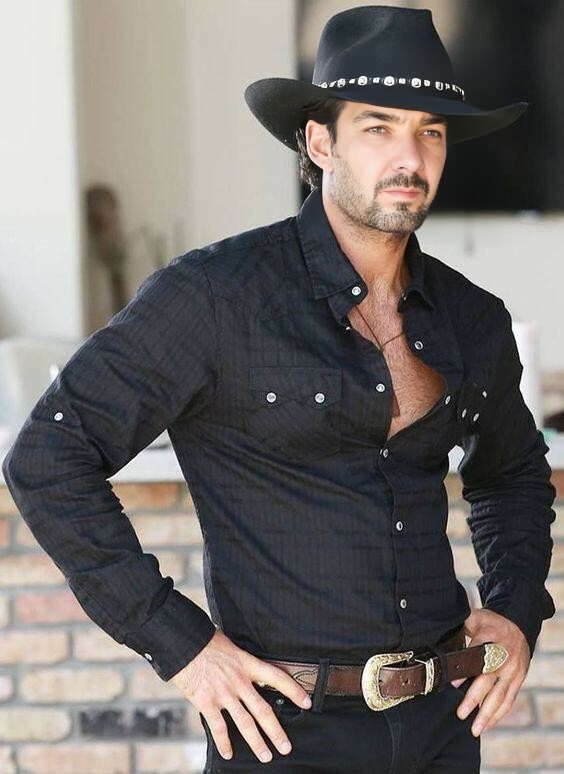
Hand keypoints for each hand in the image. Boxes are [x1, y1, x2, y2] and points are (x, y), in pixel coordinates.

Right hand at [170, 629, 312, 762]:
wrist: (183, 642)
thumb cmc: (205, 640)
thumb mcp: (231, 645)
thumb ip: (241, 660)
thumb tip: (247, 666)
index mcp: (247, 664)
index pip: (277, 677)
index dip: (294, 690)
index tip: (307, 702)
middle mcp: (239, 681)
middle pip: (263, 710)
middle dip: (276, 732)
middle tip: (286, 747)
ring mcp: (224, 693)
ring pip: (245, 723)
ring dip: (257, 742)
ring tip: (266, 756)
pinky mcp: (206, 701)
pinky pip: (219, 727)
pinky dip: (224, 742)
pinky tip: (229, 753)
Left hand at [451, 608, 529, 735]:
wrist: (520, 627)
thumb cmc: (491, 624)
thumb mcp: (476, 617)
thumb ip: (461, 623)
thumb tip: (439, 628)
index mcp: (490, 636)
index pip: (476, 655)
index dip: (465, 670)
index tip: (453, 684)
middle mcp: (503, 655)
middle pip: (488, 679)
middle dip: (474, 698)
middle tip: (461, 713)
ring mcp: (513, 670)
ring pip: (500, 695)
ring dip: (488, 714)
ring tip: (475, 729)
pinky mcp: (519, 680)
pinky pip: (509, 699)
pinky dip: (499, 714)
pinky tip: (488, 725)